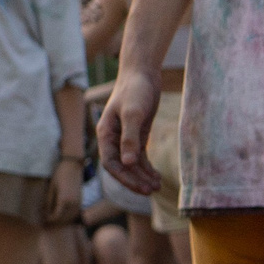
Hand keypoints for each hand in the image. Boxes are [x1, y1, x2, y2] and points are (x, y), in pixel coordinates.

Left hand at [47, 156, 81, 224]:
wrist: (73, 166)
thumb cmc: (59, 174)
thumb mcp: (51, 188)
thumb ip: (48, 201)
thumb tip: (43, 212)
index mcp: (64, 200)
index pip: (56, 216)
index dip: (49, 220)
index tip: (43, 220)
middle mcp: (73, 204)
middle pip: (64, 220)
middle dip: (55, 222)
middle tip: (46, 222)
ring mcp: (78, 203)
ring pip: (70, 218)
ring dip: (62, 221)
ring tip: (53, 220)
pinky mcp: (80, 201)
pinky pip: (75, 213)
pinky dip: (68, 217)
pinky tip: (62, 215)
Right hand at [95, 73, 160, 194]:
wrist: (142, 73)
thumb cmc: (135, 90)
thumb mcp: (133, 114)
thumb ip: (130, 138)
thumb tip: (127, 163)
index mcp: (105, 133)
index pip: (111, 163)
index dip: (125, 178)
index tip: (141, 187)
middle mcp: (113, 138)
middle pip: (121, 166)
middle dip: (135, 180)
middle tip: (153, 191)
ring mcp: (125, 137)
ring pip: (131, 163)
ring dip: (142, 175)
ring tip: (158, 186)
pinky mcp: (137, 134)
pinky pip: (139, 156)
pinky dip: (147, 167)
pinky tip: (157, 175)